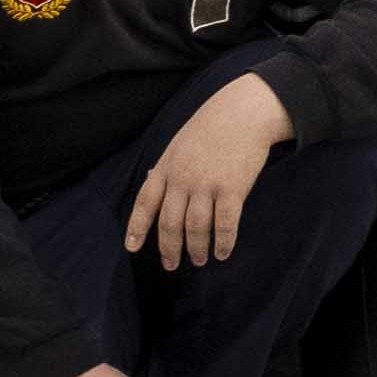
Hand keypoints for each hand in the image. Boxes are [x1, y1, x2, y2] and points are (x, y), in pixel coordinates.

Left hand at [125, 73, 293, 268]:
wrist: (244, 111)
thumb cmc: (211, 127)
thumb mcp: (179, 144)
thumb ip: (166, 166)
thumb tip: (149, 181)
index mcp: (166, 166)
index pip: (145, 202)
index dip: (137, 227)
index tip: (131, 248)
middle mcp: (182, 178)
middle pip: (169, 222)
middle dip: (169, 248)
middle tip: (171, 265)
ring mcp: (207, 183)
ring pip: (195, 228)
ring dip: (196, 248)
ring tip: (199, 260)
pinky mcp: (232, 188)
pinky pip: (225, 224)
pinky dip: (223, 243)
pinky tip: (222, 252)